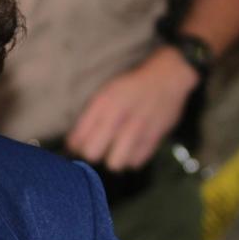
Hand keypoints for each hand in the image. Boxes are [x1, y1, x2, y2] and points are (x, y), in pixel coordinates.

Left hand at [65, 46, 198, 171]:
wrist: (166, 77)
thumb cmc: (129, 88)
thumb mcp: (104, 95)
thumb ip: (87, 119)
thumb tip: (71, 146)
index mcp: (103, 103)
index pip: (78, 138)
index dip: (75, 146)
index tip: (78, 145)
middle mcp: (119, 115)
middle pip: (92, 153)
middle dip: (92, 154)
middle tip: (97, 148)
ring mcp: (138, 128)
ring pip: (114, 162)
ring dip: (112, 159)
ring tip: (115, 151)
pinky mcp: (154, 137)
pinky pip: (135, 162)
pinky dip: (131, 159)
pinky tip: (132, 148)